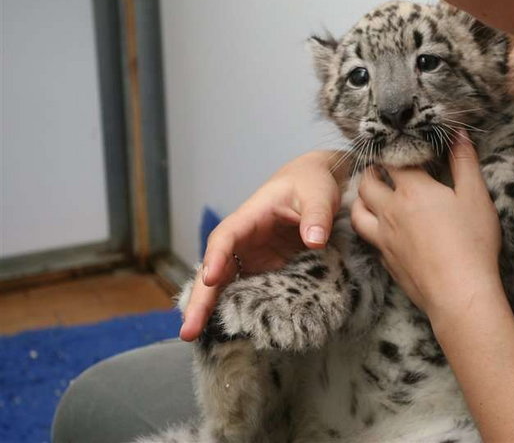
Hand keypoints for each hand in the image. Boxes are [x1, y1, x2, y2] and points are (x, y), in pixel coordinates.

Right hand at [179, 150, 345, 340]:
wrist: (316, 186)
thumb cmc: (311, 184)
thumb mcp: (318, 194)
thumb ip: (317, 215)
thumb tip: (315, 241)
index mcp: (251, 217)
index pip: (226, 237)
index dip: (217, 257)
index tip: (211, 278)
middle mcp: (244, 240)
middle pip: (215, 269)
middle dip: (200, 298)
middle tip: (187, 328)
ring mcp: (252, 259)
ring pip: (224, 286)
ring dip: (210, 310)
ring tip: (193, 337)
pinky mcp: (265, 272)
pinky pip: (247, 292)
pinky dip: (237, 311)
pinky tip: (229, 335)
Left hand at [351, 131, 502, 320]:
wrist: (458, 293)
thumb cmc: (472, 242)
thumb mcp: (475, 196)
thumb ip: (465, 162)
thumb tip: (458, 134)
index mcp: (413, 190)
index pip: (393, 161)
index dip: (395, 151)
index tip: (399, 147)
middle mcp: (391, 211)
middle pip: (367, 184)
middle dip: (371, 172)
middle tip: (380, 168)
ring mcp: (384, 238)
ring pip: (358, 212)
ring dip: (361, 200)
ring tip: (371, 195)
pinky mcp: (386, 261)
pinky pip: (369, 239)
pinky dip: (371, 229)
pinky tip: (382, 231)